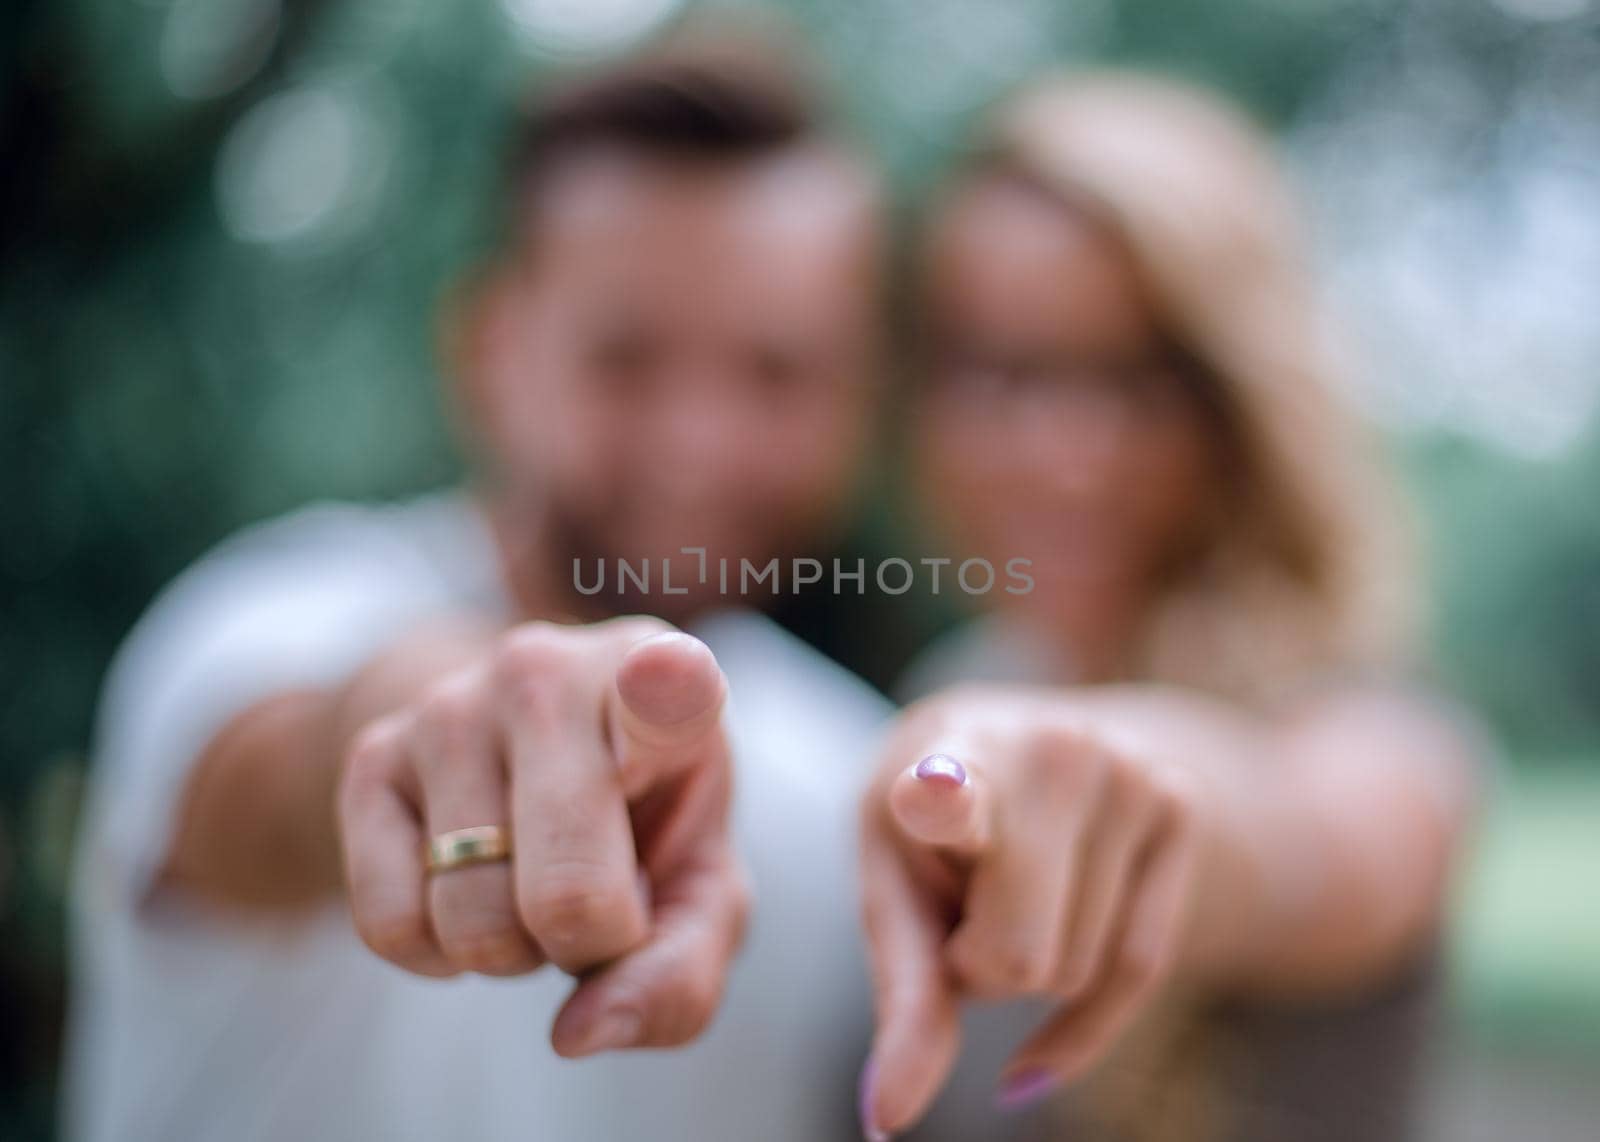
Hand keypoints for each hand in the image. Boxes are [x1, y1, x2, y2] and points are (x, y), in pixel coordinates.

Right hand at [337, 616, 749, 1057]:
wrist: (518, 748)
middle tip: (601, 903)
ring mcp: (449, 707)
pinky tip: (469, 889)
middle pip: (570, 894)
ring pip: (475, 922)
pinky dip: (438, 955)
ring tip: (532, 880)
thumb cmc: (640, 820)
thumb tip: (578, 1032)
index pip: (667, 683)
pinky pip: (391, 927)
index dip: (666, 690)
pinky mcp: (372, 757)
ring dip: (513, 950)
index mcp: (659, 681)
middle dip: (590, 946)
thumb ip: (682, 970)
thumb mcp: (698, 888)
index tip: (669, 676)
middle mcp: (549, 673)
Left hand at [857, 686, 1206, 1137]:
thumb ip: (902, 995)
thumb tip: (887, 1117)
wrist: (1050, 750)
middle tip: (968, 903)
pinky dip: (1085, 1014)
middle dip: (983, 968)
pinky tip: (1045, 1002)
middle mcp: (1044, 751)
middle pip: (1017, 960)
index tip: (928, 796)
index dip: (942, 803)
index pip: (947, 793)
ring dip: (1036, 966)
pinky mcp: (1180, 808)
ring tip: (1019, 889)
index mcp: (942, 754)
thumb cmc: (945, 832)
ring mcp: (1124, 773)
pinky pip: (1139, 972)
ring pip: (1074, 973)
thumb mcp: (900, 888)